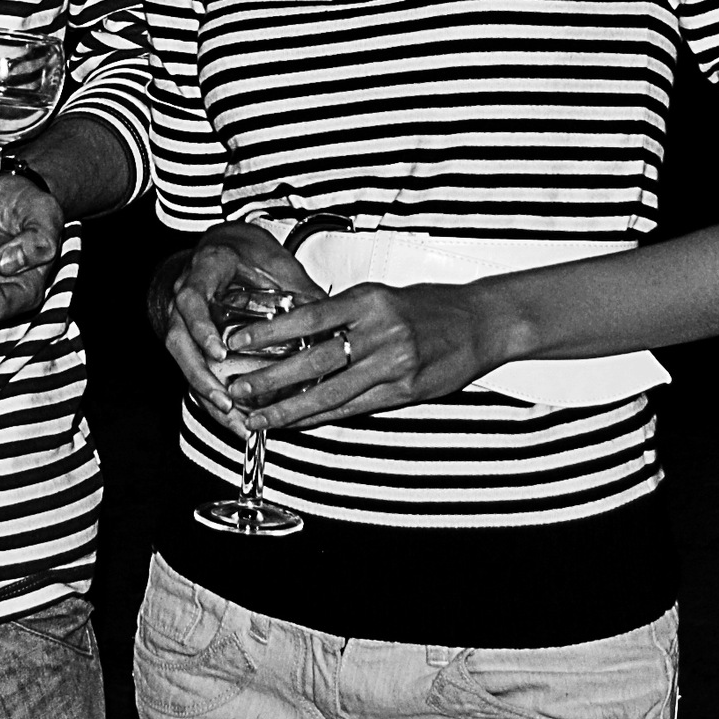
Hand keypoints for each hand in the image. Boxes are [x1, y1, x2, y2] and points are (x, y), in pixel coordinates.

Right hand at [159, 223, 329, 436]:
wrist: (223, 248)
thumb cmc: (247, 252)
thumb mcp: (275, 261)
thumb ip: (298, 287)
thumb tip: (331, 319)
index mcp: (205, 270)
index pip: (192, 299)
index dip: (202, 328)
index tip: (220, 352)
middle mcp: (185, 295)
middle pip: (178, 339)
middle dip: (199, 374)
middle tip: (225, 399)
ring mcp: (181, 317)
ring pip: (181, 359)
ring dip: (203, 390)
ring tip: (231, 416)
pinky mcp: (189, 337)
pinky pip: (192, 366)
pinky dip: (209, 392)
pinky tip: (231, 416)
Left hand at [228, 280, 499, 430]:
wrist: (481, 322)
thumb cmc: (430, 305)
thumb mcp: (382, 295)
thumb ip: (343, 312)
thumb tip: (295, 325)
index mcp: (369, 301)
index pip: (308, 317)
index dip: (270, 332)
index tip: (239, 342)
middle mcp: (379, 333)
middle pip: (313, 360)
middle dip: (270, 379)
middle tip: (237, 389)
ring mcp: (393, 365)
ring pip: (330, 392)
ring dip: (289, 409)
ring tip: (258, 418)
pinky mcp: (404, 391)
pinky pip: (353, 408)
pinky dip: (321, 416)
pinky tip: (297, 423)